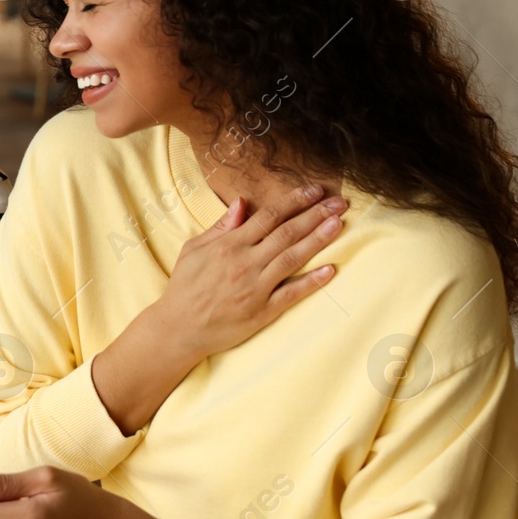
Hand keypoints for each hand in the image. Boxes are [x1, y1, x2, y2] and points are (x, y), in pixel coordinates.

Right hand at [154, 185, 345, 362]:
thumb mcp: (193, 249)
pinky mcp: (263, 311)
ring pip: (293, 258)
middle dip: (315, 215)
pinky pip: (292, 294)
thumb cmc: (185, 287)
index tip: (314, 190)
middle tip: (338, 203)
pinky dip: (312, 282)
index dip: (294, 201)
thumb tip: (241, 202)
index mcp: (229, 245)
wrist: (179, 328)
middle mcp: (245, 263)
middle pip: (286, 233)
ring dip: (318, 240)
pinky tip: (331, 270)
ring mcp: (256, 288)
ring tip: (338, 224)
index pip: (268, 216)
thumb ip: (220, 226)